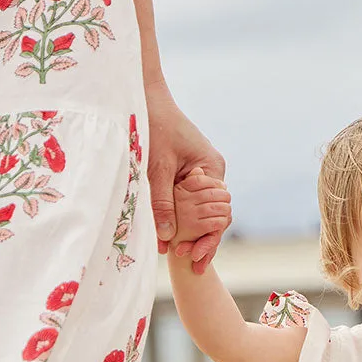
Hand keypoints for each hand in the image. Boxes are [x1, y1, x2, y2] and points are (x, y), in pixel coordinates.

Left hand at [146, 82, 228, 272]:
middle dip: (203, 240)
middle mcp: (212, 174)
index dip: (208, 238)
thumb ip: (161, 201)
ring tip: (184, 258)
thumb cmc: (152, 125)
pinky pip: (189, 203)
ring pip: (201, 211)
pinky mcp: (186, 175)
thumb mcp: (156, 166)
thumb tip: (165, 236)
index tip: (195, 256)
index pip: (218, 213)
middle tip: (192, 264)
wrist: (143, 97)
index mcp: (213, 169)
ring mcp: (200, 175)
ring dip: (193, 233)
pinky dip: (183, 220)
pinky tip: (174, 239)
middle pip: (213, 216)